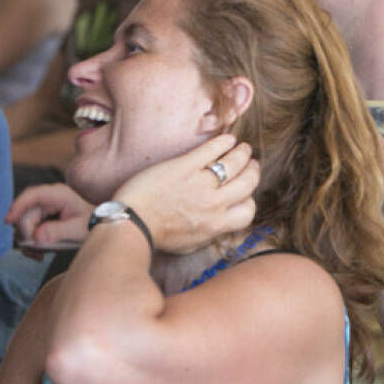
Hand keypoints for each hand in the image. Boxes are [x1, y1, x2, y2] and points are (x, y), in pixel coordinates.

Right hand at [8, 183, 92, 253]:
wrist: (96, 226)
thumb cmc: (90, 224)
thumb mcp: (78, 230)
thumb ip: (58, 232)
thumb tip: (36, 237)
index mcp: (58, 194)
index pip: (32, 195)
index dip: (18, 206)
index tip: (8, 221)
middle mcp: (46, 199)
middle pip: (24, 215)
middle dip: (27, 234)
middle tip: (39, 250)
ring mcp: (40, 209)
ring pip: (21, 226)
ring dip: (28, 242)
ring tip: (42, 254)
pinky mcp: (37, 219)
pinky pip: (25, 232)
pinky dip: (29, 245)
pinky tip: (40, 255)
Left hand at [113, 134, 259, 255]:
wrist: (131, 223)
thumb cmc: (157, 236)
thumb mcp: (192, 244)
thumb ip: (212, 232)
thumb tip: (223, 223)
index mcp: (217, 224)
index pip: (249, 209)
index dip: (249, 198)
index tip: (244, 190)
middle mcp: (215, 203)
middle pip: (248, 182)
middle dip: (252, 170)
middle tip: (250, 163)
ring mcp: (201, 183)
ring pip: (235, 163)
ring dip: (243, 153)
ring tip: (242, 148)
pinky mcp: (185, 166)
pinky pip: (213, 149)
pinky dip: (224, 142)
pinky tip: (227, 139)